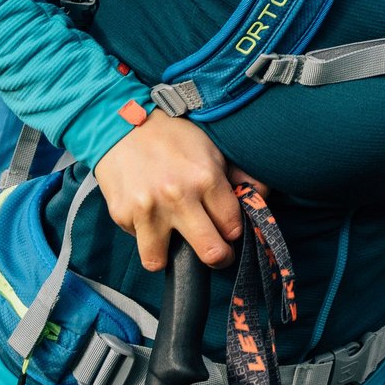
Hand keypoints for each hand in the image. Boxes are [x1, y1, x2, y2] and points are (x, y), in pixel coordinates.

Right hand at [92, 110, 266, 272]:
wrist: (122, 122)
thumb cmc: (172, 136)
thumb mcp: (211, 148)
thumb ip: (237, 176)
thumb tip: (262, 196)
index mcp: (205, 177)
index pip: (233, 227)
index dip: (232, 231)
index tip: (227, 230)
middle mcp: (178, 196)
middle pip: (210, 253)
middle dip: (217, 257)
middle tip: (213, 251)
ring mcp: (148, 209)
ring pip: (161, 262)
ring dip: (167, 254)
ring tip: (170, 236)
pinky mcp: (122, 214)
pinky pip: (138, 242)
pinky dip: (144, 234)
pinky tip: (146, 211)